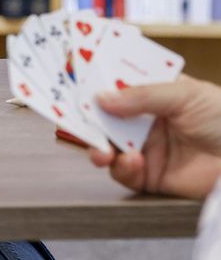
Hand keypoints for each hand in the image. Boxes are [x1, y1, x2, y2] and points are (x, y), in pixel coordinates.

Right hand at [86, 74, 220, 200]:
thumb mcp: (186, 96)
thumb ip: (142, 96)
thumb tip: (101, 97)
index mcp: (157, 95)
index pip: (119, 86)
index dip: (97, 84)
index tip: (75, 82)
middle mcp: (148, 121)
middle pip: (106, 117)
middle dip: (88, 119)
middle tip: (73, 120)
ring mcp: (148, 148)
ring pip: (107, 146)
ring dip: (98, 147)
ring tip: (102, 151)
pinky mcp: (151, 176)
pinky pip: (124, 172)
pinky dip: (122, 167)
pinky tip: (133, 161)